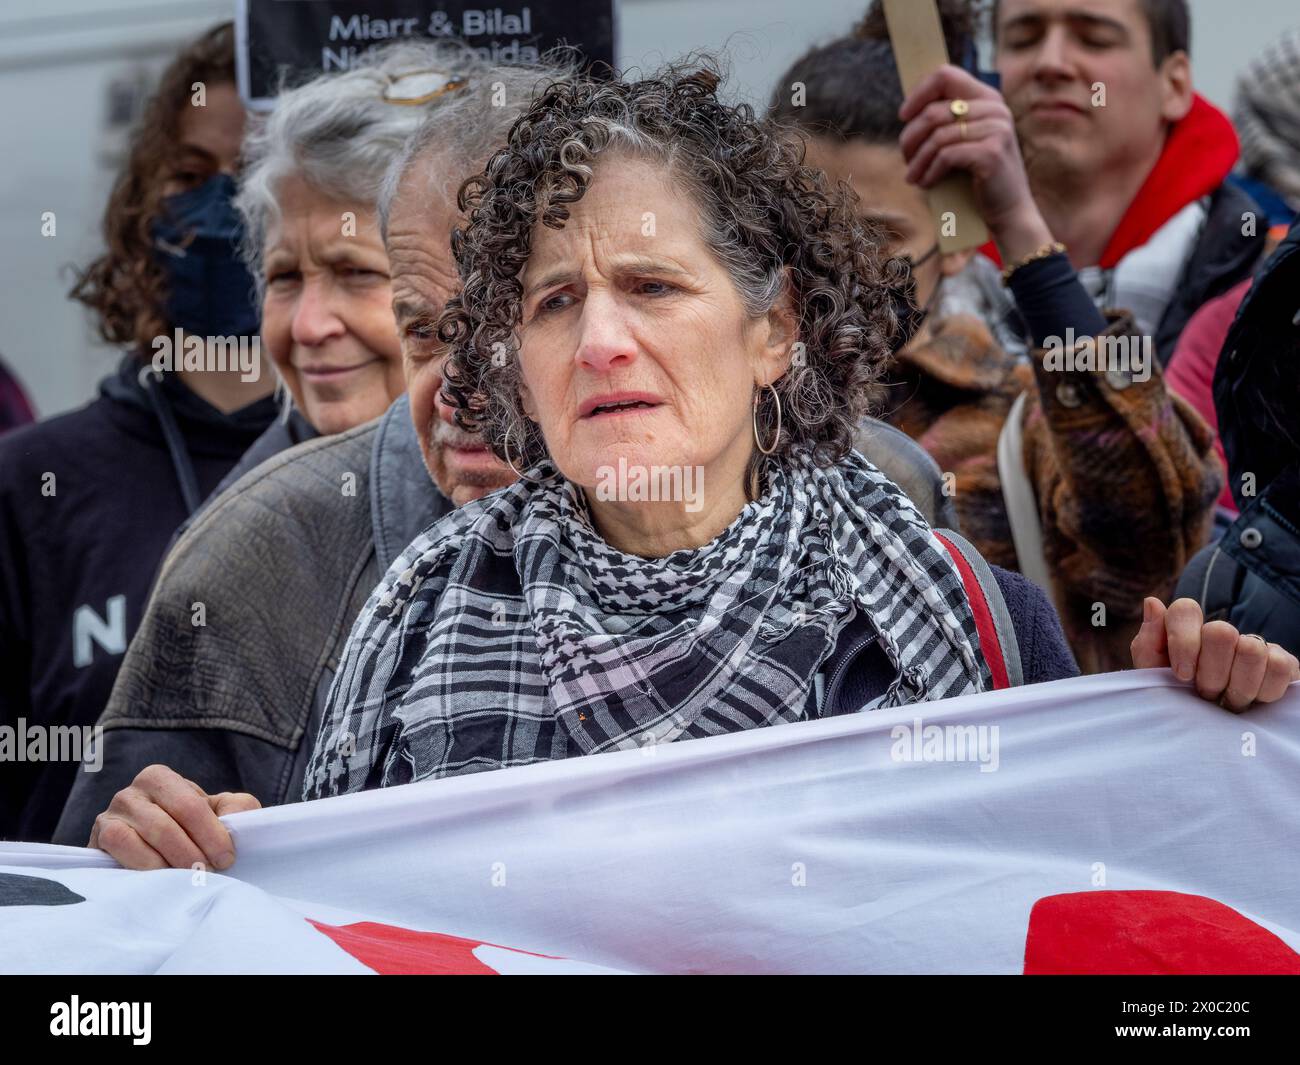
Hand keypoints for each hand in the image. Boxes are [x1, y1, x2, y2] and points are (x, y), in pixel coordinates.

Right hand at [89, 764, 260, 870]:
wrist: (156, 854)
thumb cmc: (194, 829)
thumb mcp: (221, 812)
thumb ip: (238, 808)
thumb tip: (237, 819)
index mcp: (161, 778)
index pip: (190, 806)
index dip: (211, 835)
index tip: (227, 859)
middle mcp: (131, 793)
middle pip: (164, 825)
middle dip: (191, 854)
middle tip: (208, 873)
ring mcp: (109, 817)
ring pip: (139, 840)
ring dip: (168, 864)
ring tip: (187, 878)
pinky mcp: (97, 841)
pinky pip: (118, 852)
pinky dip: (142, 868)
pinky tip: (160, 880)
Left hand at [898, 64, 1052, 262]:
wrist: (1008, 209)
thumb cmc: (977, 176)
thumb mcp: (963, 141)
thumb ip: (945, 122)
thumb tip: (907, 112)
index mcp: (987, 98)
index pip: (946, 75)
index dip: (919, 93)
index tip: (903, 116)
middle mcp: (995, 108)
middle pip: (934, 111)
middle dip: (911, 137)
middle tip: (906, 158)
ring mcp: (997, 128)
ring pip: (936, 136)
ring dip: (917, 160)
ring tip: (912, 176)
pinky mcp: (991, 152)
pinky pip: (945, 156)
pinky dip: (930, 172)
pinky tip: (926, 183)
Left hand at [1131, 597, 1298, 710]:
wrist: (1211, 734)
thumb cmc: (1178, 703)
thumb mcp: (1153, 680)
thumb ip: (1147, 645)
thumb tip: (1152, 603)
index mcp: (1185, 631)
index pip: (1185, 609)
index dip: (1184, 642)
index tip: (1182, 676)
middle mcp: (1219, 633)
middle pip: (1220, 631)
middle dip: (1211, 674)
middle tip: (1207, 694)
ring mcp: (1252, 644)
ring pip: (1251, 649)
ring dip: (1237, 688)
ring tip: (1228, 703)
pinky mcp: (1281, 661)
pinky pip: (1279, 666)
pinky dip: (1264, 692)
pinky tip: (1253, 701)